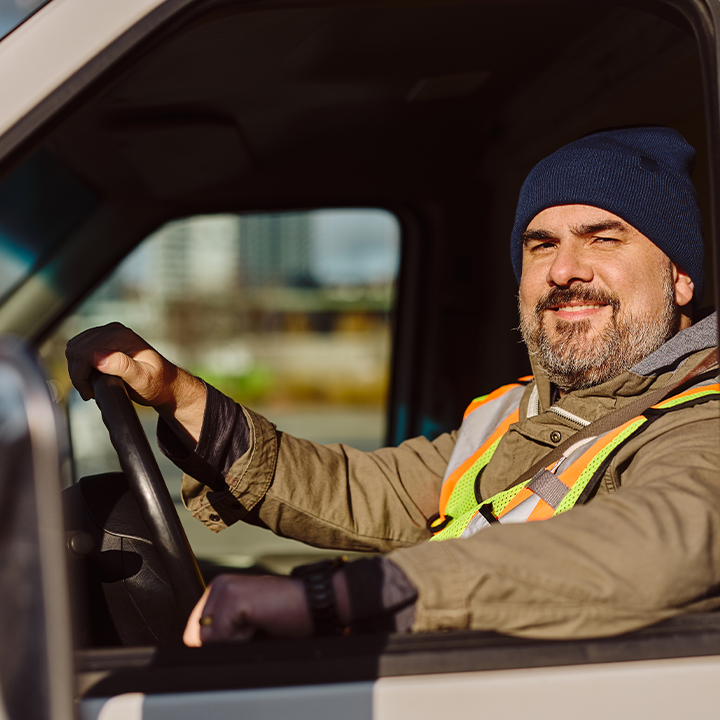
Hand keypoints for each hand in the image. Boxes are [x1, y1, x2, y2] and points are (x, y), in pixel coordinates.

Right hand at [65, 322, 205, 443]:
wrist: (166, 384)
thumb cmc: (157, 384)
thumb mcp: (143, 379)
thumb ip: (122, 366)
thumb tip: (96, 356)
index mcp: (121, 336)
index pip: (84, 351)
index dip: (80, 375)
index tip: (89, 394)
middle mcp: (113, 330)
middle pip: (76, 349)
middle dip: (77, 374)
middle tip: (90, 393)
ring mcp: (108, 334)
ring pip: (74, 349)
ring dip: (77, 370)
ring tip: (92, 387)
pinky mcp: (105, 341)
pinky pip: (80, 349)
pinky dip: (80, 366)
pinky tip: (92, 379)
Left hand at [183, 574, 312, 644]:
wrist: (314, 602)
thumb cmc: (286, 615)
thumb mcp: (247, 622)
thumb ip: (223, 629)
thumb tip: (200, 647)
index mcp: (220, 588)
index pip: (196, 631)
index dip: (219, 643)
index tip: (247, 630)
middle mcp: (218, 585)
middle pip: (197, 637)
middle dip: (224, 643)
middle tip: (254, 626)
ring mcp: (224, 590)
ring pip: (206, 639)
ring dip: (232, 642)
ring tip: (257, 623)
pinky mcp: (233, 600)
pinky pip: (220, 639)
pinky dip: (241, 640)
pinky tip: (260, 621)